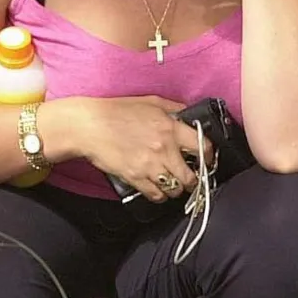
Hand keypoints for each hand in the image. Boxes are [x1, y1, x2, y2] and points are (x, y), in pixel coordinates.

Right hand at [65, 96, 212, 201]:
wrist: (89, 125)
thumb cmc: (115, 111)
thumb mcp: (150, 102)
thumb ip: (173, 108)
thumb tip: (188, 113)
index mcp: (170, 127)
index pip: (203, 147)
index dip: (209, 157)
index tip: (207, 161)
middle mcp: (164, 148)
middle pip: (191, 176)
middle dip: (193, 180)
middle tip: (191, 179)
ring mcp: (150, 165)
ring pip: (175, 189)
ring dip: (176, 189)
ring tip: (173, 184)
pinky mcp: (135, 177)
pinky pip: (156, 195)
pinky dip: (159, 195)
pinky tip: (157, 189)